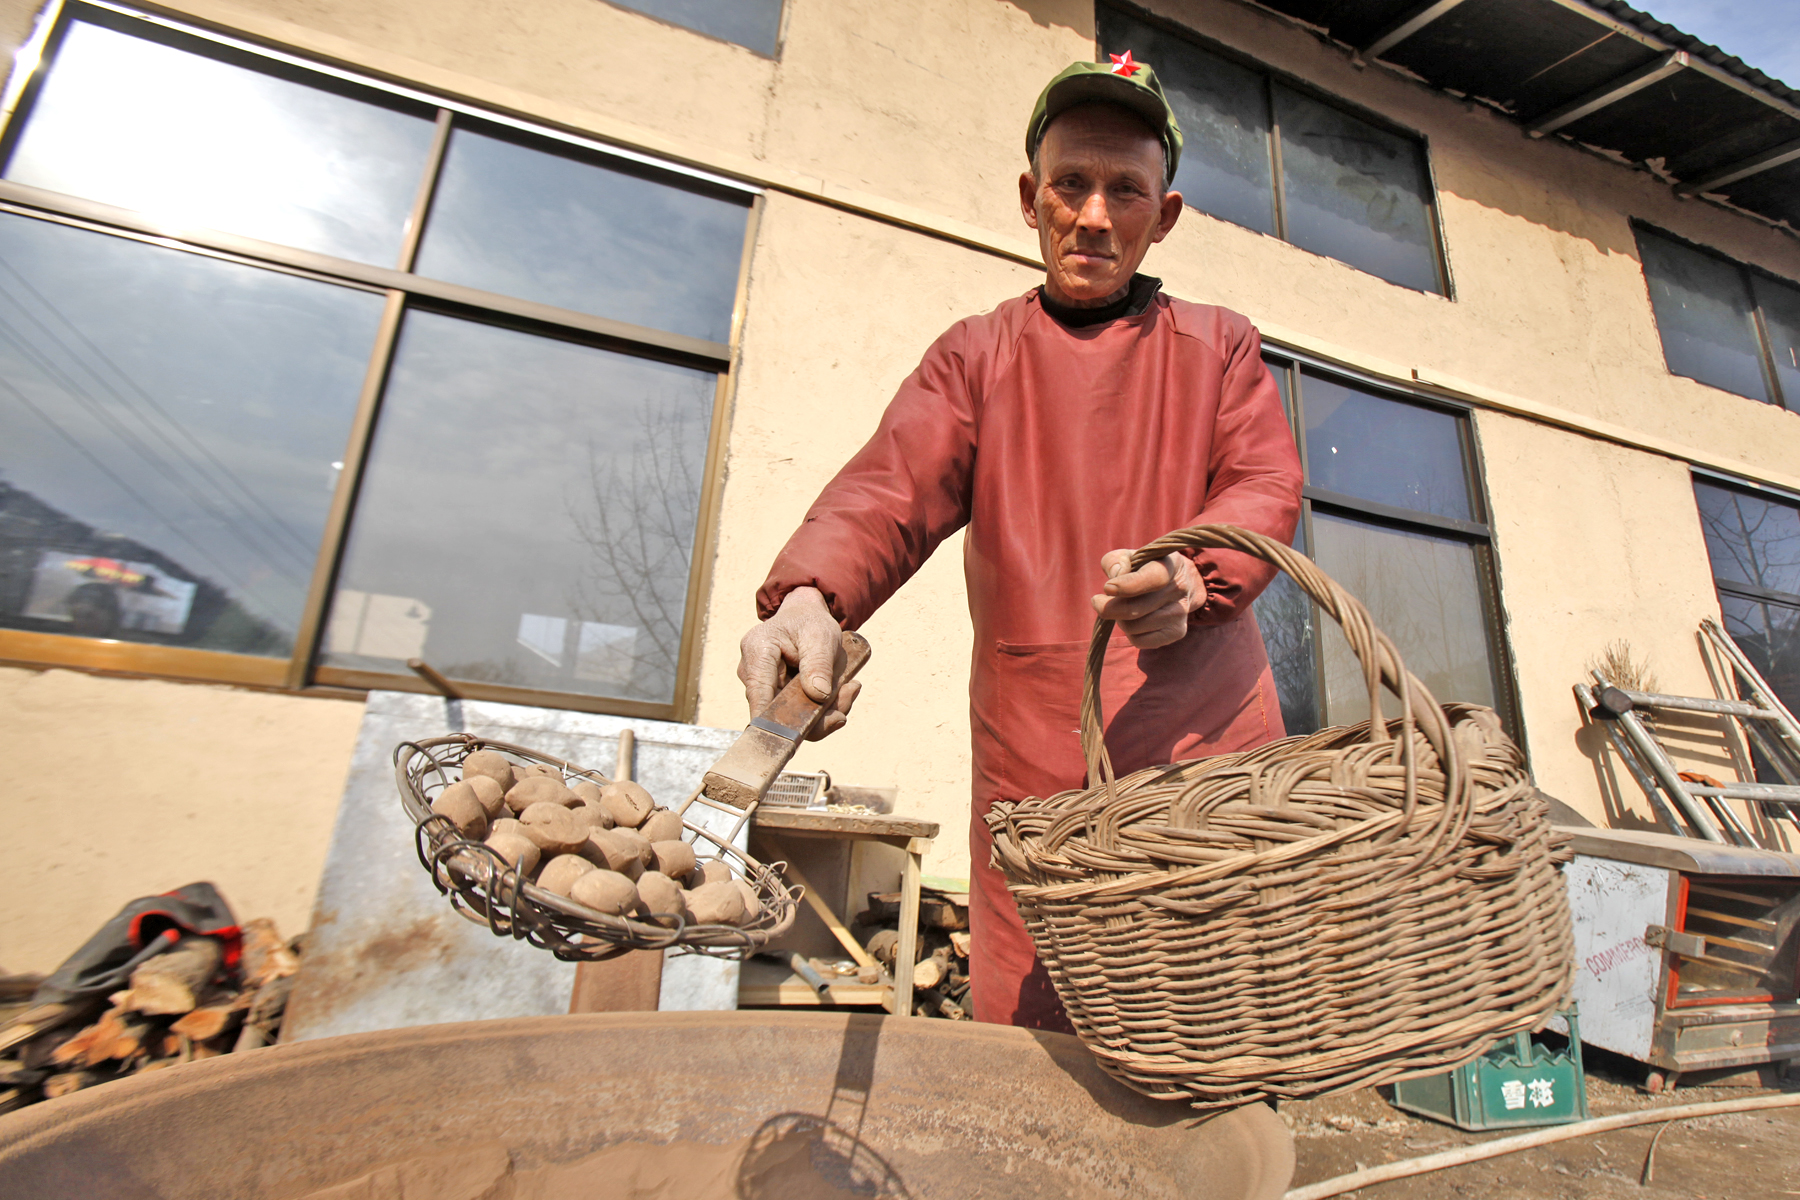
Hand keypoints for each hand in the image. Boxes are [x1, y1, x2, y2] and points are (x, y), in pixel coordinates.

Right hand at [736, 587, 861, 738]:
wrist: (805, 618)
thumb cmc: (809, 622)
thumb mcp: (820, 636)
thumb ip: (818, 664)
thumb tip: (818, 696)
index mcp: (757, 651)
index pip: (759, 693)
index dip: (772, 720)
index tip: (793, 736)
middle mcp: (752, 673)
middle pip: (778, 713)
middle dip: (817, 714)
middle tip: (849, 692)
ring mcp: (764, 688)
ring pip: (792, 718)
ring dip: (826, 710)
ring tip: (850, 687)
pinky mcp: (777, 698)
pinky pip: (800, 714)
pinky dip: (824, 708)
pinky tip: (843, 690)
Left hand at [1091, 551, 1205, 648]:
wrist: (1177, 583)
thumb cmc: (1145, 568)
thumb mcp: (1130, 556)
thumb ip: (1116, 561)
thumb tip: (1114, 576)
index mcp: (1170, 565)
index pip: (1154, 578)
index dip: (1128, 585)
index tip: (1107, 588)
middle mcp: (1179, 589)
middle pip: (1136, 609)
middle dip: (1109, 608)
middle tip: (1098, 601)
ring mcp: (1180, 613)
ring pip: (1134, 627)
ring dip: (1119, 620)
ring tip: (1123, 608)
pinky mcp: (1177, 632)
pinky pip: (1140, 641)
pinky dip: (1129, 634)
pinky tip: (1133, 621)